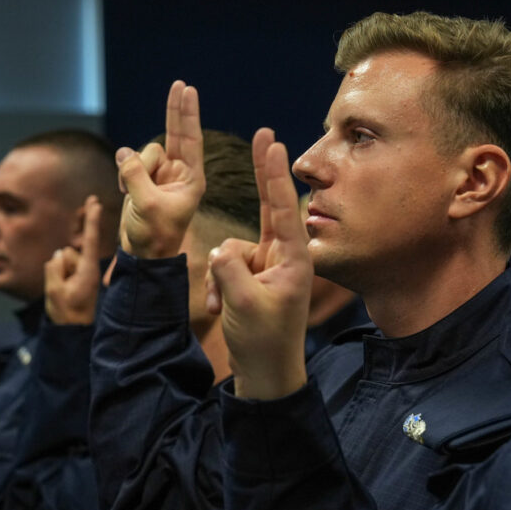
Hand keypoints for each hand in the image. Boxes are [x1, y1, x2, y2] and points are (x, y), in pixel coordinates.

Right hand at [45, 196, 102, 324]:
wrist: (71, 329)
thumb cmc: (67, 312)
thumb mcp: (56, 291)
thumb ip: (55, 269)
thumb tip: (58, 255)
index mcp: (88, 270)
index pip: (91, 240)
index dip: (92, 220)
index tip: (95, 201)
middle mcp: (86, 267)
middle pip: (69, 253)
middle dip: (63, 268)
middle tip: (67, 290)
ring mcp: (79, 271)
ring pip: (61, 260)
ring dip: (59, 274)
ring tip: (65, 293)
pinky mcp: (73, 274)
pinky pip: (58, 266)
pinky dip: (57, 276)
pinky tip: (63, 291)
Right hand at [117, 80, 204, 258]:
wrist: (142, 254)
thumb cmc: (154, 235)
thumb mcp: (147, 204)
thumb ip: (136, 175)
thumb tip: (124, 152)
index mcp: (191, 179)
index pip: (191, 139)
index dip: (187, 114)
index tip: (188, 90)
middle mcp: (179, 173)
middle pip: (176, 134)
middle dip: (176, 112)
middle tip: (180, 84)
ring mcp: (161, 174)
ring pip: (144, 152)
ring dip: (133, 167)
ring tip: (130, 191)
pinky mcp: (144, 178)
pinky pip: (130, 161)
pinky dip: (124, 173)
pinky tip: (124, 191)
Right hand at [206, 128, 312, 399]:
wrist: (265, 374)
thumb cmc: (264, 342)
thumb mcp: (245, 305)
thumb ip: (229, 271)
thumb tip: (218, 249)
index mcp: (293, 259)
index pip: (285, 208)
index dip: (275, 174)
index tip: (274, 142)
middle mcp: (283, 257)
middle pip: (271, 206)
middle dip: (264, 174)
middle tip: (265, 135)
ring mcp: (266, 266)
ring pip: (231, 248)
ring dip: (220, 275)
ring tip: (223, 307)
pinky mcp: (251, 277)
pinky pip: (225, 266)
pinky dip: (217, 285)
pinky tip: (219, 310)